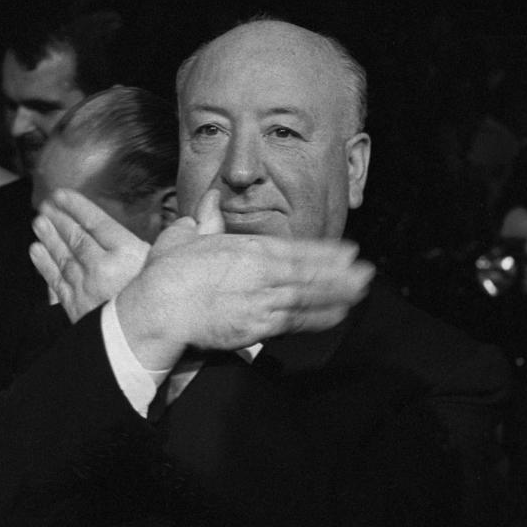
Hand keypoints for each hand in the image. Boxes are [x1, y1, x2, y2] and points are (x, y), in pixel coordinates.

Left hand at [29, 189, 225, 322]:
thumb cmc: (180, 306)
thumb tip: (212, 199)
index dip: (78, 206)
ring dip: (48, 238)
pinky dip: (44, 266)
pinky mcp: (78, 311)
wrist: (154, 351)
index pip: (97, 222)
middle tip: (45, 206)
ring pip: (62, 258)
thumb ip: (204, 230)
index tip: (62, 194)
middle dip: (59, 220)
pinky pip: (56, 283)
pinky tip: (36, 253)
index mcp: (129, 254)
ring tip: (38, 223)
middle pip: (76, 238)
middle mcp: (103, 269)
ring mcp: (87, 291)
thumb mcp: (193, 263)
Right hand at [116, 222, 375, 370]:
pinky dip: (319, 318)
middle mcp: (262, 273)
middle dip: (341, 273)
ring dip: (338, 294)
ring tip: (360, 291)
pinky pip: (296, 322)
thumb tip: (211, 198)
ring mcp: (262, 301)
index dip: (325, 252)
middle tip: (366, 272)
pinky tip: (337, 314)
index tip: (346, 251)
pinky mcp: (257, 327)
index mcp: (248, 249)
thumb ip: (205, 219)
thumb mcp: (184, 236)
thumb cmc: (167, 274)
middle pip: (310, 273)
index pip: (296, 250)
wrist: (160, 309)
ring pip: (309, 297)